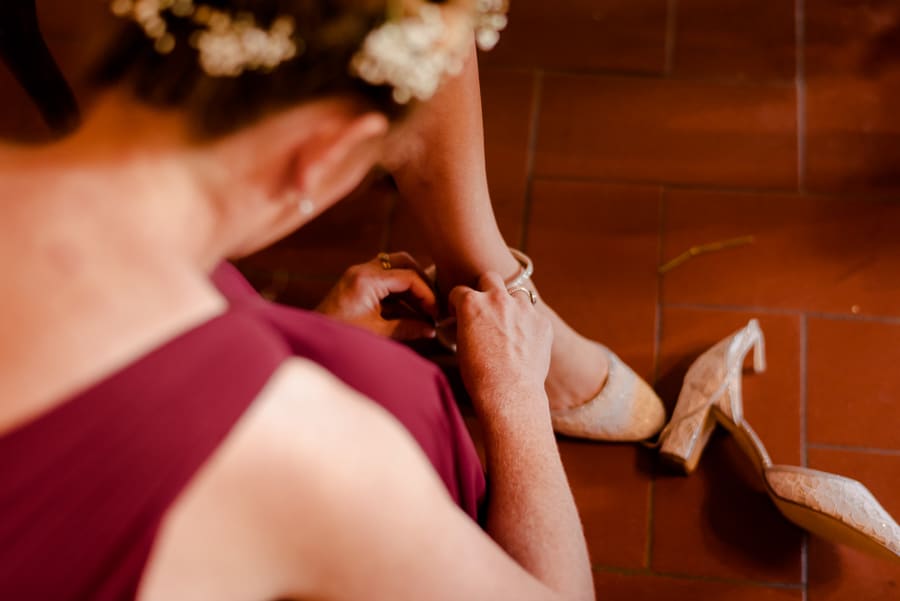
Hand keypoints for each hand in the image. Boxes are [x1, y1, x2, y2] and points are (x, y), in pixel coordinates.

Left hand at [317, 252, 437, 340]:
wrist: (312, 339)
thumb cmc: (341, 337)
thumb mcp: (378, 333)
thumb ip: (407, 328)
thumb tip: (430, 330)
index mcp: (367, 280)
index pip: (408, 276)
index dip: (427, 295)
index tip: (435, 313)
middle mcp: (363, 270)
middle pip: (403, 262)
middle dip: (421, 282)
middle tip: (431, 304)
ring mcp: (359, 275)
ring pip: (394, 269)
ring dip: (410, 287)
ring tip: (423, 310)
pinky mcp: (357, 284)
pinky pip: (384, 280)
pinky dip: (398, 293)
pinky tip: (408, 313)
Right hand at [449, 272, 552, 416]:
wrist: (509, 393)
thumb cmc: (480, 375)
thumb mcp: (462, 345)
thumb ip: (466, 324)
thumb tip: (470, 322)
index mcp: (472, 303)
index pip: (459, 291)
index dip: (457, 303)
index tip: (459, 312)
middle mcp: (498, 298)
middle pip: (490, 278)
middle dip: (486, 288)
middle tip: (486, 307)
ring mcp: (523, 308)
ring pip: (516, 295)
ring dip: (512, 306)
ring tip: (510, 328)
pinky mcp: (542, 321)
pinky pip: (534, 316)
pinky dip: (529, 325)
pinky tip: (525, 344)